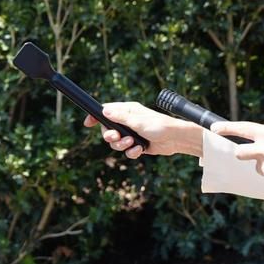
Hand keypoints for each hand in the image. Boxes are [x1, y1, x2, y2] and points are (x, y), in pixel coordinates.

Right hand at [82, 102, 202, 158]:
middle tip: (116, 137)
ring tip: (133, 144)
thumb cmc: (160, 125)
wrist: (176, 139)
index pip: (106, 111)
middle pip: (108, 130)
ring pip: (116, 143)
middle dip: (111, 136)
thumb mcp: (138, 121)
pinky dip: (132, 152)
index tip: (87, 123)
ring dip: (122, 145)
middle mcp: (128, 121)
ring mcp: (132, 133)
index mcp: (127, 111)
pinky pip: (127, 151)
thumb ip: (120, 117)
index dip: (96, 117)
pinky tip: (140, 150)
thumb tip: (104, 111)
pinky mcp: (137, 145)